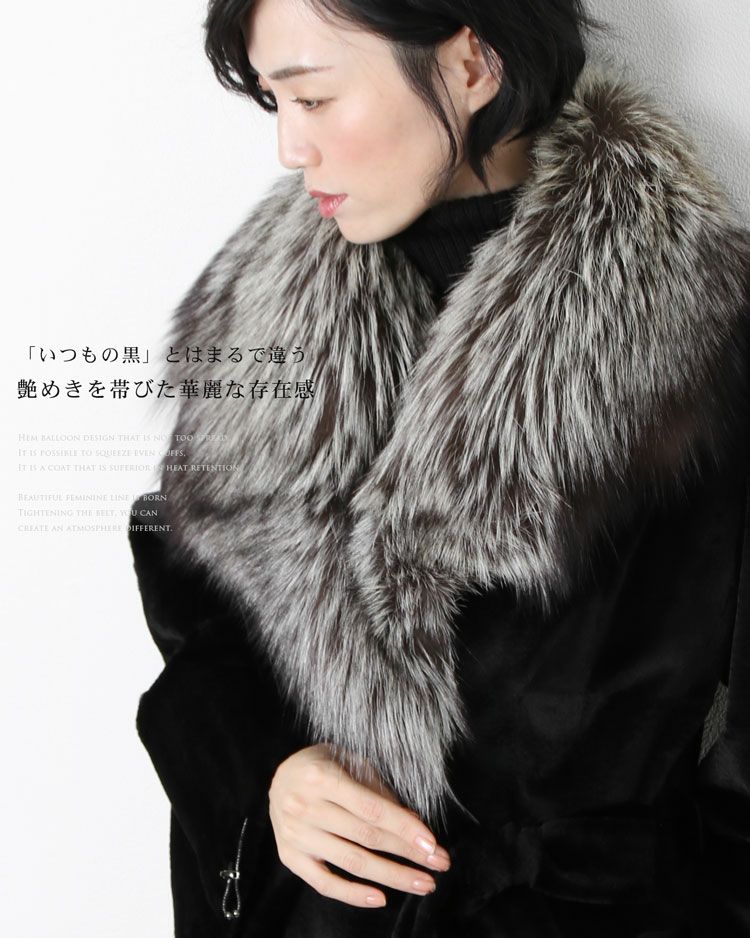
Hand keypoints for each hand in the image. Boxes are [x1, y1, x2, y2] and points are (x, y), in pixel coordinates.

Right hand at [268, 743, 451, 907]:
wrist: (278, 777)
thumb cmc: (322, 765)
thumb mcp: (349, 762)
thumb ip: (378, 791)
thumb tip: (413, 822)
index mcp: (321, 777)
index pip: (371, 809)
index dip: (404, 827)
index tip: (432, 843)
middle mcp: (305, 807)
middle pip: (366, 838)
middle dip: (408, 853)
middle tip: (439, 864)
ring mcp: (296, 835)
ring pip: (352, 863)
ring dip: (393, 876)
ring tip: (423, 883)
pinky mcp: (290, 857)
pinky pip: (324, 883)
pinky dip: (353, 894)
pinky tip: (381, 898)